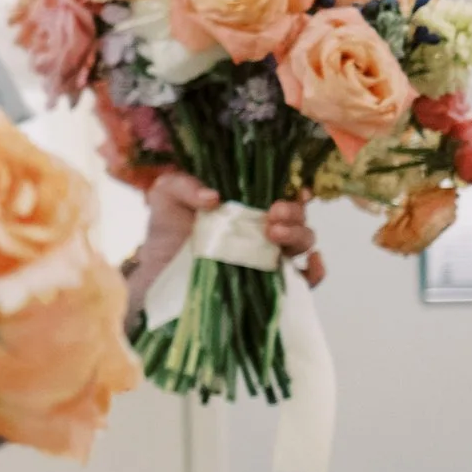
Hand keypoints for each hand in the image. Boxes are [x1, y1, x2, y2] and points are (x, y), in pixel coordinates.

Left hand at [128, 172, 324, 304]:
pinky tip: (309, 264)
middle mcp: (263, 229)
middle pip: (297, 217)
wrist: (156, 276)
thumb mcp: (166, 197)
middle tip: (273, 214)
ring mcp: (268, 258)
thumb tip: (214, 197)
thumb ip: (183, 185)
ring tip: (274, 234)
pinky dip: (315, 272)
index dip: (294, 188)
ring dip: (298, 235)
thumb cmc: (165, 233)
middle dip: (293, 212)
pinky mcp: (269, 286)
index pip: (283, 192)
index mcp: (247, 205)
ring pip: (302, 243)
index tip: (291, 189)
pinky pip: (305, 281)